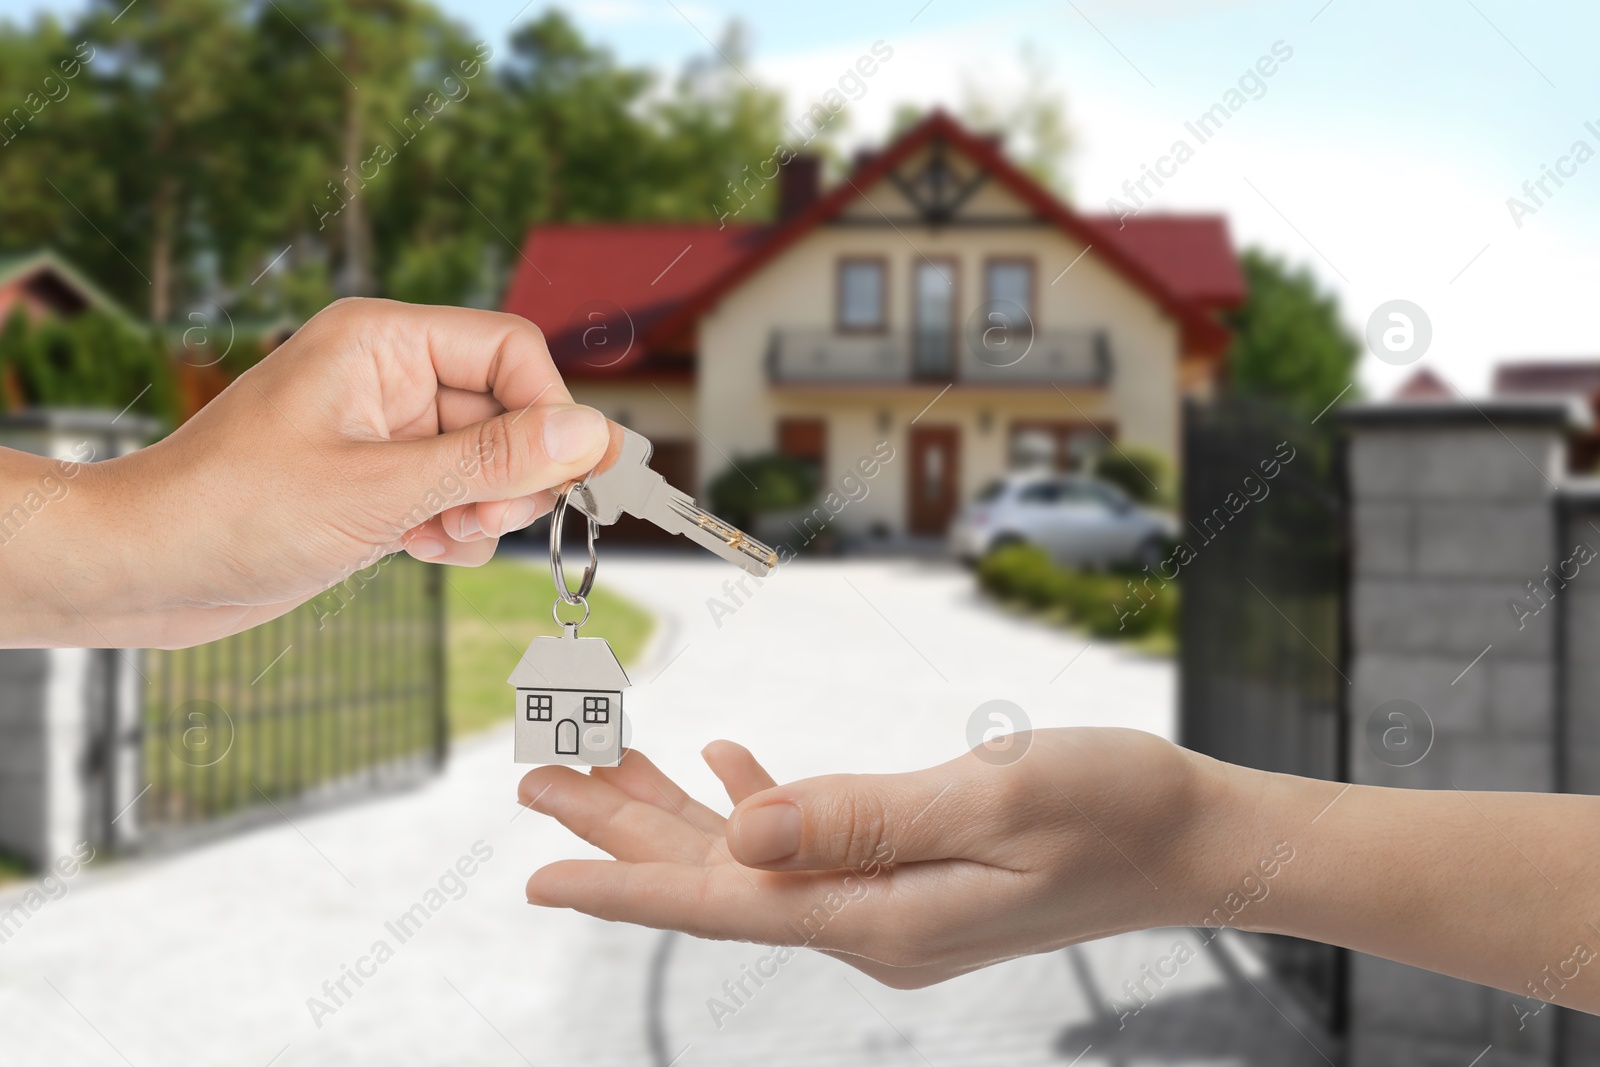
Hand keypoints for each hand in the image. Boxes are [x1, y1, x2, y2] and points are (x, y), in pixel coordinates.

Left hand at [5, 298, 610, 647]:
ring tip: (438, 538)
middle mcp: (387, 376)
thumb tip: (592, 435)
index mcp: (382, 342)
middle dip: (512, 473)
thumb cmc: (234, 512)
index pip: (511, 349)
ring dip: (484, 508)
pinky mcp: (375, 482)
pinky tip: (417, 551)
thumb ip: (494, 461)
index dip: (548, 412)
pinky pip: (454, 494)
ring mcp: (382, 432)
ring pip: (488, 460)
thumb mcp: (380, 491)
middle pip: (507, 408)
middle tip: (484, 518)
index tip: (565, 475)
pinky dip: (454, 529)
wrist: (142, 570)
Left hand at [518, 728, 1223, 987]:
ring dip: (679, 807)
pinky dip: (764, 797)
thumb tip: (742, 830)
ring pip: (756, 854)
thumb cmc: (1113, 809)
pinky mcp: (912, 872)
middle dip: (624, 828)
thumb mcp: (992, 801)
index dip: (624, 880)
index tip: (538, 871)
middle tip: (537, 780)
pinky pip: (812, 838)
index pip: (723, 901)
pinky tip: (731, 764)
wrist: (1193, 839)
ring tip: (602, 762)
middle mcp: (871, 923)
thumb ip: (860, 818)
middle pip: (720, 876)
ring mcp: (890, 901)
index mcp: (881, 918)